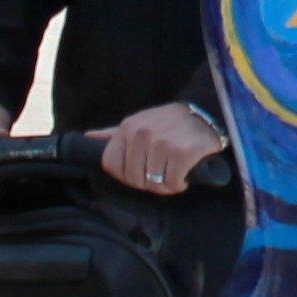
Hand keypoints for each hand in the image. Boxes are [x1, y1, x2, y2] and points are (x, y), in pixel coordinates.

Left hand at [102, 102, 225, 196]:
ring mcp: (162, 143)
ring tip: (174, 171)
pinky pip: (173, 183)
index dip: (126, 174)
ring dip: (166, 184)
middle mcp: (142, 134)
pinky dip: (180, 184)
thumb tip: (89, 137)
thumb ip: (113, 133)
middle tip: (162, 172)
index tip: (141, 170)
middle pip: (134, 178)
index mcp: (128, 128)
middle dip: (148, 181)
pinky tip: (185, 173)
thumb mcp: (140, 122)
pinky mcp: (182, 153)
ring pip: (154, 184)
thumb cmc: (170, 122)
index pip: (112, 165)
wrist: (207, 112)